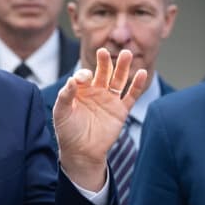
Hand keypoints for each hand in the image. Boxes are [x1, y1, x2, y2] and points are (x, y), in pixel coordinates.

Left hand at [53, 48, 146, 190]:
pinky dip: (137, 84)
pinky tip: (142, 73)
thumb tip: (72, 80)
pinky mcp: (121, 110)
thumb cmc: (68, 132)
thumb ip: (65, 96)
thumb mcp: (61, 113)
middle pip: (103, 72)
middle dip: (104, 62)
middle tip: (104, 51)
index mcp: (81, 90)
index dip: (84, 75)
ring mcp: (109, 100)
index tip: (83, 79)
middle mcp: (96, 92)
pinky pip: (131, 95)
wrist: (81, 152)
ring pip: (118, 80)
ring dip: (123, 67)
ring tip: (126, 53)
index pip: (85, 76)